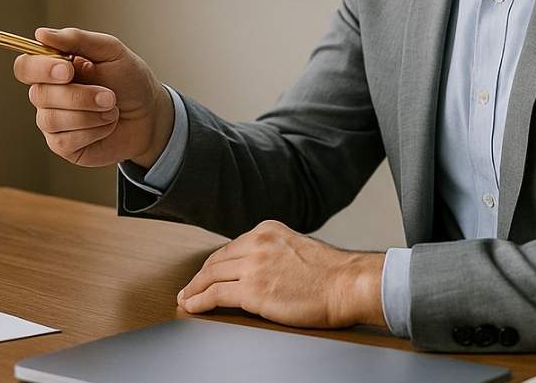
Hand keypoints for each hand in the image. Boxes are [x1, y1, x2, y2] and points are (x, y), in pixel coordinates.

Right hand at [12, 27, 173, 167]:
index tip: (67, 71)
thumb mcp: (111, 51)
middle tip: (109, 95)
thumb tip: (42, 33)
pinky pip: (64, 140)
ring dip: (89, 114)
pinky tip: (106, 125)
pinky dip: (93, 132)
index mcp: (53, 68)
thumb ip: (77, 39)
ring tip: (112, 109)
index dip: (40, 69)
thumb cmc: (129, 80)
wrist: (150, 114)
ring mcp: (52, 122)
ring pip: (52, 119)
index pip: (25, 67)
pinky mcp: (63, 145)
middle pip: (39, 95)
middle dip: (78, 96)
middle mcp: (47, 94)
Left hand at [177, 220, 385, 328]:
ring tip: (186, 298)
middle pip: (217, 260)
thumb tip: (261, 269)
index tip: (207, 273)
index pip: (231, 247)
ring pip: (211, 276)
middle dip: (201, 275)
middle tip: (190, 286)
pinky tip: (192, 306)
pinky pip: (215, 295)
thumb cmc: (332, 273)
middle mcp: (256, 243)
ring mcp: (253, 266)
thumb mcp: (297, 247)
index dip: (215, 263)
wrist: (348, 284)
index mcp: (267, 230)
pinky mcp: (252, 291)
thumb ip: (276, 252)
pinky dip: (199, 301)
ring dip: (194, 288)